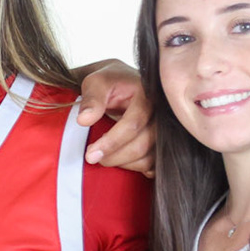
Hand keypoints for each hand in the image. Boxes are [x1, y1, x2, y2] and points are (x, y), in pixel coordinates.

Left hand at [75, 59, 153, 175]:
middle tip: (92, 158)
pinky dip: (137, 168)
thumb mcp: (96, 82)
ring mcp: (165, 131)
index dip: (111, 142)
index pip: (133, 124)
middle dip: (115, 156)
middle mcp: (161, 114)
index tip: (90, 154)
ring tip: (104, 157)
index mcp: (147, 95)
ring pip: (149, 157)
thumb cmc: (110, 82)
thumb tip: (84, 120)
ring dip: (124, 163)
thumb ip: (91, 99)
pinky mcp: (163, 144)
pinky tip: (121, 162)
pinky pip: (154, 164)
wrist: (124, 83)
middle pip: (142, 144)